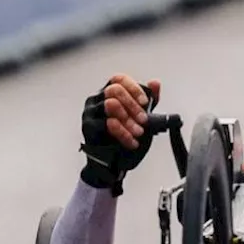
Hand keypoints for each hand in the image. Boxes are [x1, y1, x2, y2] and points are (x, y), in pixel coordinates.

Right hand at [80, 74, 161, 194]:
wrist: (113, 164)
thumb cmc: (123, 139)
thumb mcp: (141, 118)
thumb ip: (148, 101)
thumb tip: (155, 83)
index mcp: (108, 93)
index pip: (119, 80)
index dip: (134, 88)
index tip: (146, 102)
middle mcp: (97, 99)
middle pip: (115, 90)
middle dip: (133, 106)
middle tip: (144, 120)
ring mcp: (90, 112)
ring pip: (110, 105)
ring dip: (129, 119)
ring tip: (139, 132)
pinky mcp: (88, 127)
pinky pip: (107, 123)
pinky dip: (123, 133)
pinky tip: (131, 141)